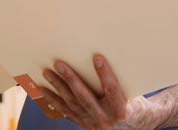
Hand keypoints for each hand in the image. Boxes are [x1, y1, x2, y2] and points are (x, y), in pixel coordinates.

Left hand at [38, 55, 161, 129]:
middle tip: (59, 64)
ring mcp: (93, 123)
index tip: (97, 57)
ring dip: (58, 87)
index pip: (112, 89)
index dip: (105, 73)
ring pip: (72, 103)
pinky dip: (53, 99)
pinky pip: (66, 111)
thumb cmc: (134, 104)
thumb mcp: (134, 93)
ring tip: (47, 72)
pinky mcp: (84, 124)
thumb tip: (105, 55)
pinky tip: (43, 89)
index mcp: (122, 110)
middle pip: (84, 97)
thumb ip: (121, 80)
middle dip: (70, 79)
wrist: (134, 126)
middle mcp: (105, 119)